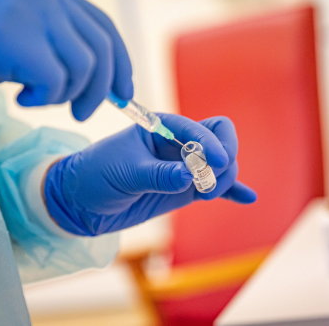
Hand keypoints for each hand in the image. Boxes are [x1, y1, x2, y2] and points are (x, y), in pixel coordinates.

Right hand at [0, 0, 132, 119]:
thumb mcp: (20, 36)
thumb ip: (58, 44)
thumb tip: (102, 81)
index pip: (102, 25)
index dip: (120, 61)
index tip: (124, 93)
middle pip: (102, 46)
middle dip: (101, 89)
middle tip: (82, 113)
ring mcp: (30, 10)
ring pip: (84, 66)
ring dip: (65, 95)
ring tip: (35, 98)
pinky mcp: (15, 35)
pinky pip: (56, 79)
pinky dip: (44, 99)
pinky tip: (20, 98)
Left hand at [44, 114, 256, 235]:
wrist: (81, 202)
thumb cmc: (96, 175)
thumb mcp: (124, 172)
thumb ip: (158, 174)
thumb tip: (190, 177)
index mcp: (163, 127)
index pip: (203, 128)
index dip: (213, 144)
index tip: (216, 164)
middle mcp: (177, 144)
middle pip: (219, 141)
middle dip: (224, 158)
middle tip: (209, 181)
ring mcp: (183, 167)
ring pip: (220, 165)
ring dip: (224, 178)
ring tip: (207, 194)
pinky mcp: (184, 189)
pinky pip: (213, 187)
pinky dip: (230, 190)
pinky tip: (247, 197)